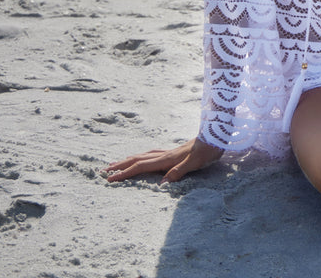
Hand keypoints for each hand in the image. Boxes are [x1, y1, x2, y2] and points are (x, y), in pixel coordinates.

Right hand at [104, 137, 223, 183]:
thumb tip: (162, 185)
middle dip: (120, 166)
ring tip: (116, 164)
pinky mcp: (174, 152)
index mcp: (166, 159)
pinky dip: (140, 157)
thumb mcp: (196, 163)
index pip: (140, 167)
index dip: (124, 174)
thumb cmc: (207, 151)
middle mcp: (164, 155)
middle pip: (137, 159)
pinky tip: (142, 158)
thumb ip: (179, 172)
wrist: (216, 136)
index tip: (109, 180)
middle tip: (103, 171)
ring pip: (142, 156)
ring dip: (127, 160)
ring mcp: (169, 152)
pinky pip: (151, 155)